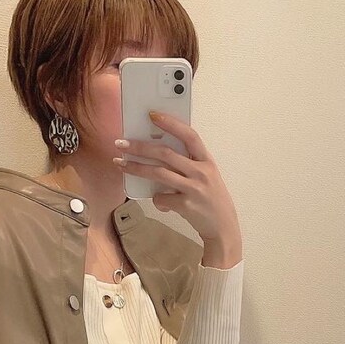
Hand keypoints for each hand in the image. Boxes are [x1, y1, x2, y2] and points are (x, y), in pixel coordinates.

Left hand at [113, 110, 241, 251]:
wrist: (223, 228)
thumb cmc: (211, 199)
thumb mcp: (206, 176)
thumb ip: (188, 163)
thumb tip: (157, 152)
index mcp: (206, 161)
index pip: (189, 135)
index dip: (171, 123)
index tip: (152, 115)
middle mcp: (201, 172)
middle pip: (166, 153)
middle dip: (140, 147)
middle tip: (121, 144)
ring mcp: (194, 189)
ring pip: (159, 173)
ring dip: (136, 168)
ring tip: (121, 164)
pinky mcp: (187, 206)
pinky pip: (161, 198)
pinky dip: (156, 199)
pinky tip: (160, 201)